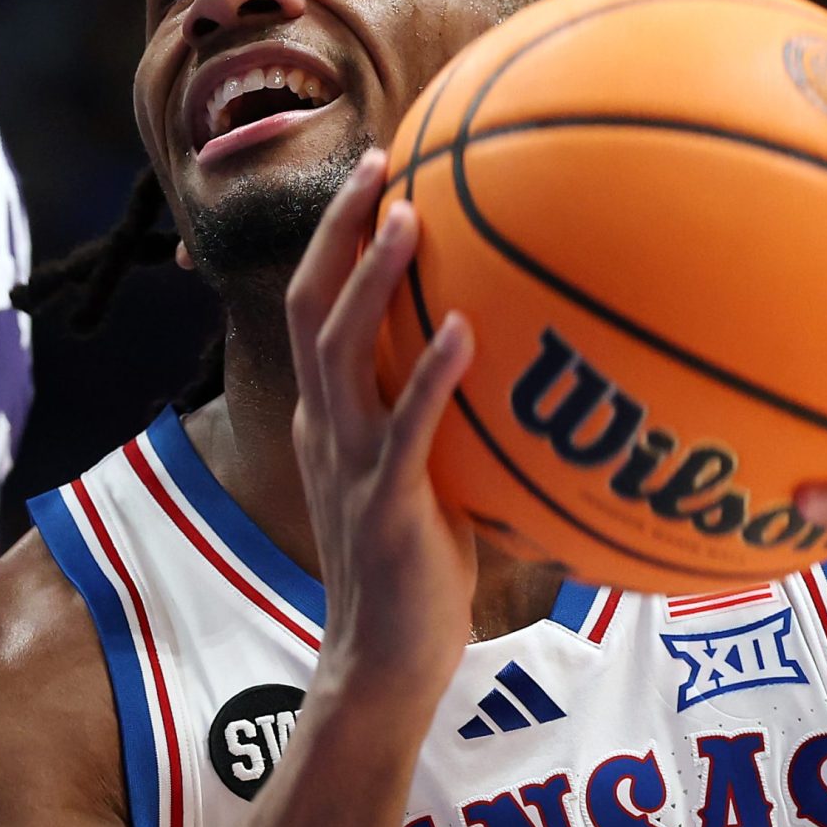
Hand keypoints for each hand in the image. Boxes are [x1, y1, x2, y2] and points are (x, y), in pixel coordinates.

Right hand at [282, 150, 478, 703]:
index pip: (314, 307)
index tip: (376, 172)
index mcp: (329, 418)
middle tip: (379, 161)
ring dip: (372, 279)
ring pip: (340, 352)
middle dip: (339, 229)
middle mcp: (327, 427)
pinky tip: (461, 331)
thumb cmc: (418, 575)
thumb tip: (517, 368)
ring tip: (408, 215)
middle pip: (310, 305)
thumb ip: (444, 422)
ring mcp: (351, 464)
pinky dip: (428, 375)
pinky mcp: (387, 504)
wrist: (383, 665)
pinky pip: (406, 428)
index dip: (335, 238)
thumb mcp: (423, 479)